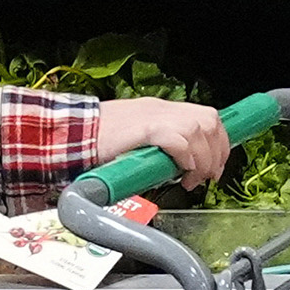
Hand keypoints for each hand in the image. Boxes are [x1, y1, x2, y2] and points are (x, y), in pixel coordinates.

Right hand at [92, 97, 231, 190]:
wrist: (71, 133)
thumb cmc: (98, 141)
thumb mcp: (138, 141)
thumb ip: (160, 147)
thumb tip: (180, 167)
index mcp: (161, 110)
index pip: (207, 117)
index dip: (219, 143)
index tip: (216, 166)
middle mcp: (161, 109)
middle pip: (209, 121)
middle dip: (216, 152)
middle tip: (207, 176)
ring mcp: (153, 116)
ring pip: (198, 129)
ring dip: (203, 159)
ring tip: (192, 179)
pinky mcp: (143, 128)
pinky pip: (177, 139)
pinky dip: (186, 155)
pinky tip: (183, 170)